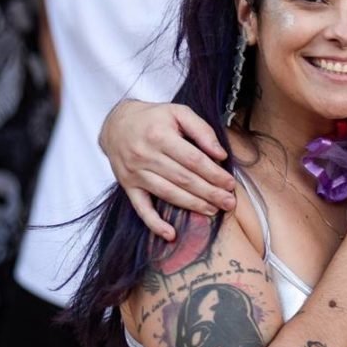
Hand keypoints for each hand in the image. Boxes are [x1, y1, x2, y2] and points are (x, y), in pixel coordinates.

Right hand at [100, 100, 236, 240]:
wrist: (116, 124)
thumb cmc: (154, 118)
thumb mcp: (178, 112)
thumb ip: (201, 130)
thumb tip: (220, 154)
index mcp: (160, 136)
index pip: (192, 159)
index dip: (213, 173)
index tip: (230, 183)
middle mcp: (145, 156)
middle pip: (183, 179)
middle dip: (209, 192)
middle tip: (229, 203)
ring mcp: (135, 173)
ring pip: (167, 193)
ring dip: (192, 205)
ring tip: (213, 211)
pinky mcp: (128, 186)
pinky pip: (141, 208)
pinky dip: (155, 223)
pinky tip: (171, 234)